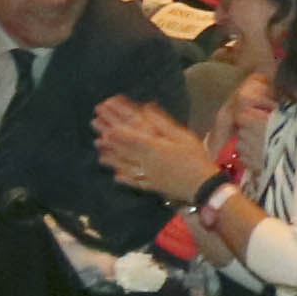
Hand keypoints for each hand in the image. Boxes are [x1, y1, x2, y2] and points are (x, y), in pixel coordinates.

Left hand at [97, 98, 217, 200]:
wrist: (203, 187)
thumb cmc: (195, 158)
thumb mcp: (182, 136)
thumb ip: (163, 123)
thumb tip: (148, 108)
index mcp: (153, 147)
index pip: (128, 134)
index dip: (114, 123)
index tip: (101, 114)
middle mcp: (145, 161)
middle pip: (122, 147)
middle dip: (107, 135)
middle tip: (94, 124)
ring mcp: (147, 175)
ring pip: (124, 164)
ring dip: (109, 156)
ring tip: (98, 149)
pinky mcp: (152, 186)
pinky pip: (134, 181)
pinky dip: (124, 178)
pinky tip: (116, 176)